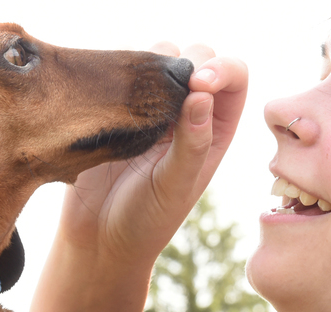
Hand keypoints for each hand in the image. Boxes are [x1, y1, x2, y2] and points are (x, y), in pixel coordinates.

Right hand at [56, 43, 248, 266]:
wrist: (96, 236)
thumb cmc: (145, 220)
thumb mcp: (175, 187)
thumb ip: (192, 143)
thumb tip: (202, 93)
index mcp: (214, 129)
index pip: (234, 77)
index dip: (221, 69)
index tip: (197, 83)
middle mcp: (186, 112)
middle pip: (198, 56)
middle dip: (184, 62)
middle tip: (162, 90)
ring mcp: (149, 106)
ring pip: (158, 55)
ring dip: (149, 64)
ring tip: (133, 100)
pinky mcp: (116, 105)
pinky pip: (121, 70)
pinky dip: (119, 71)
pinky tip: (110, 98)